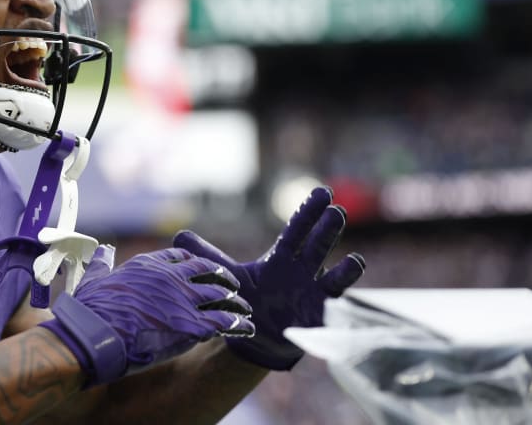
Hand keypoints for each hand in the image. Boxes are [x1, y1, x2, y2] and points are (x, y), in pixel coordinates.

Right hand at [40, 244, 254, 386]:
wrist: (94, 335)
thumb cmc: (90, 311)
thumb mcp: (94, 279)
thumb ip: (103, 263)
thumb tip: (103, 249)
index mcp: (148, 266)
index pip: (179, 256)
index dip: (193, 261)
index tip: (200, 266)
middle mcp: (169, 278)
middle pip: (205, 270)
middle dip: (221, 276)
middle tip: (231, 283)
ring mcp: (182, 300)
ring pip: (219, 293)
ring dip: (234, 301)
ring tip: (244, 307)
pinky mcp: (191, 325)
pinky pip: (223, 321)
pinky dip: (237, 324)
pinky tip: (245, 328)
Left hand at [173, 186, 365, 369]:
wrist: (256, 338)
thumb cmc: (247, 300)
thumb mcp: (226, 277)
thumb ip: (205, 256)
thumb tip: (177, 236)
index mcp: (282, 259)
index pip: (296, 231)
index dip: (308, 213)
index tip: (322, 192)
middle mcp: (303, 272)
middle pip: (317, 246)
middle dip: (327, 229)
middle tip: (336, 211)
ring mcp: (315, 295)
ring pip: (335, 277)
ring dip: (345, 268)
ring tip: (354, 262)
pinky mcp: (319, 318)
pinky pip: (336, 309)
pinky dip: (344, 303)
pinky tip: (350, 298)